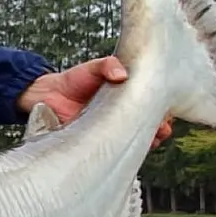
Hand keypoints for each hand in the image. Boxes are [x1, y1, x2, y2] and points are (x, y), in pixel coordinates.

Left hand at [16, 56, 172, 147]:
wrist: (47, 95)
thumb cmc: (73, 80)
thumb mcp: (93, 67)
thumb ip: (107, 65)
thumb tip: (121, 74)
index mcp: (128, 97)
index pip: (153, 103)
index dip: (164, 106)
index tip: (168, 107)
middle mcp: (123, 115)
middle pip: (151, 124)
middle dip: (162, 127)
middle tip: (163, 125)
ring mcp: (113, 130)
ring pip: (138, 139)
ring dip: (150, 140)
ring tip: (154, 136)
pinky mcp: (100, 142)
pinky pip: (118, 151)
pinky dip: (128, 151)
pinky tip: (134, 148)